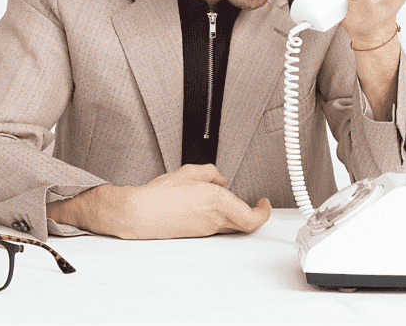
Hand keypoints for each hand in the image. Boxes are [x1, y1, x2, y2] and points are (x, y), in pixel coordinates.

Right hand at [108, 164, 270, 239]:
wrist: (141, 213)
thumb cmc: (160, 195)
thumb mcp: (189, 172)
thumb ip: (211, 172)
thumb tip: (219, 179)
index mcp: (218, 202)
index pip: (253, 217)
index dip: (264, 212)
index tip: (264, 203)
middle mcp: (215, 220)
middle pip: (246, 224)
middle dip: (254, 213)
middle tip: (257, 205)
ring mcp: (207, 229)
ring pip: (232, 225)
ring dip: (236, 214)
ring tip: (228, 199)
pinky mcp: (197, 233)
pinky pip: (218, 226)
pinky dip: (221, 216)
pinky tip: (209, 205)